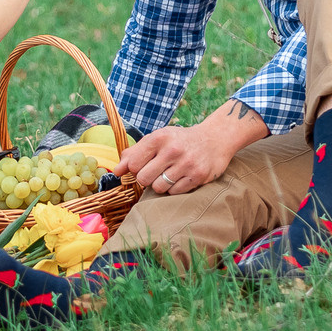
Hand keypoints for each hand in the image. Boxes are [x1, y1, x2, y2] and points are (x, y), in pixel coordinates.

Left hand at [120, 115, 249, 194]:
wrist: (214, 139)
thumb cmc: (180, 140)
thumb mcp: (158, 139)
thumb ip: (134, 153)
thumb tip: (117, 171)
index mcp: (159, 138)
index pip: (133, 163)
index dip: (133, 169)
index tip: (141, 166)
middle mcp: (172, 150)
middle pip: (143, 178)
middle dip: (146, 178)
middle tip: (155, 172)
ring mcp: (186, 164)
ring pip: (158, 188)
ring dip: (160, 185)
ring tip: (168, 175)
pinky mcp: (198, 176)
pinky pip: (174, 192)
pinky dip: (174, 188)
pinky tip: (180, 177)